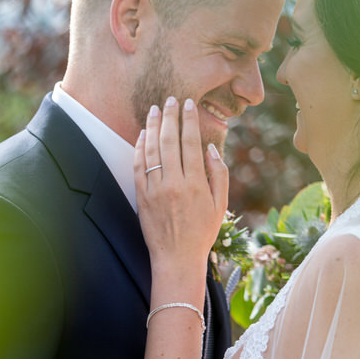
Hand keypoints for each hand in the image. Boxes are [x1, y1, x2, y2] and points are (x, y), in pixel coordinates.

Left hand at [134, 97, 228, 271]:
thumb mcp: (220, 205)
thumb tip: (211, 149)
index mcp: (196, 185)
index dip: (190, 121)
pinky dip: (140, 148)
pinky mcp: (142, 197)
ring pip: (152, 150)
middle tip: (171, 99)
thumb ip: (219, 175)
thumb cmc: (202, 233)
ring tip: (155, 110)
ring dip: (153, 127)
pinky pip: (139, 166)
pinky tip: (143, 134)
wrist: (177, 258)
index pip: (191, 143)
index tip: (189, 105)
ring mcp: (155, 190)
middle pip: (170, 141)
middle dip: (171, 117)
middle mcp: (174, 184)